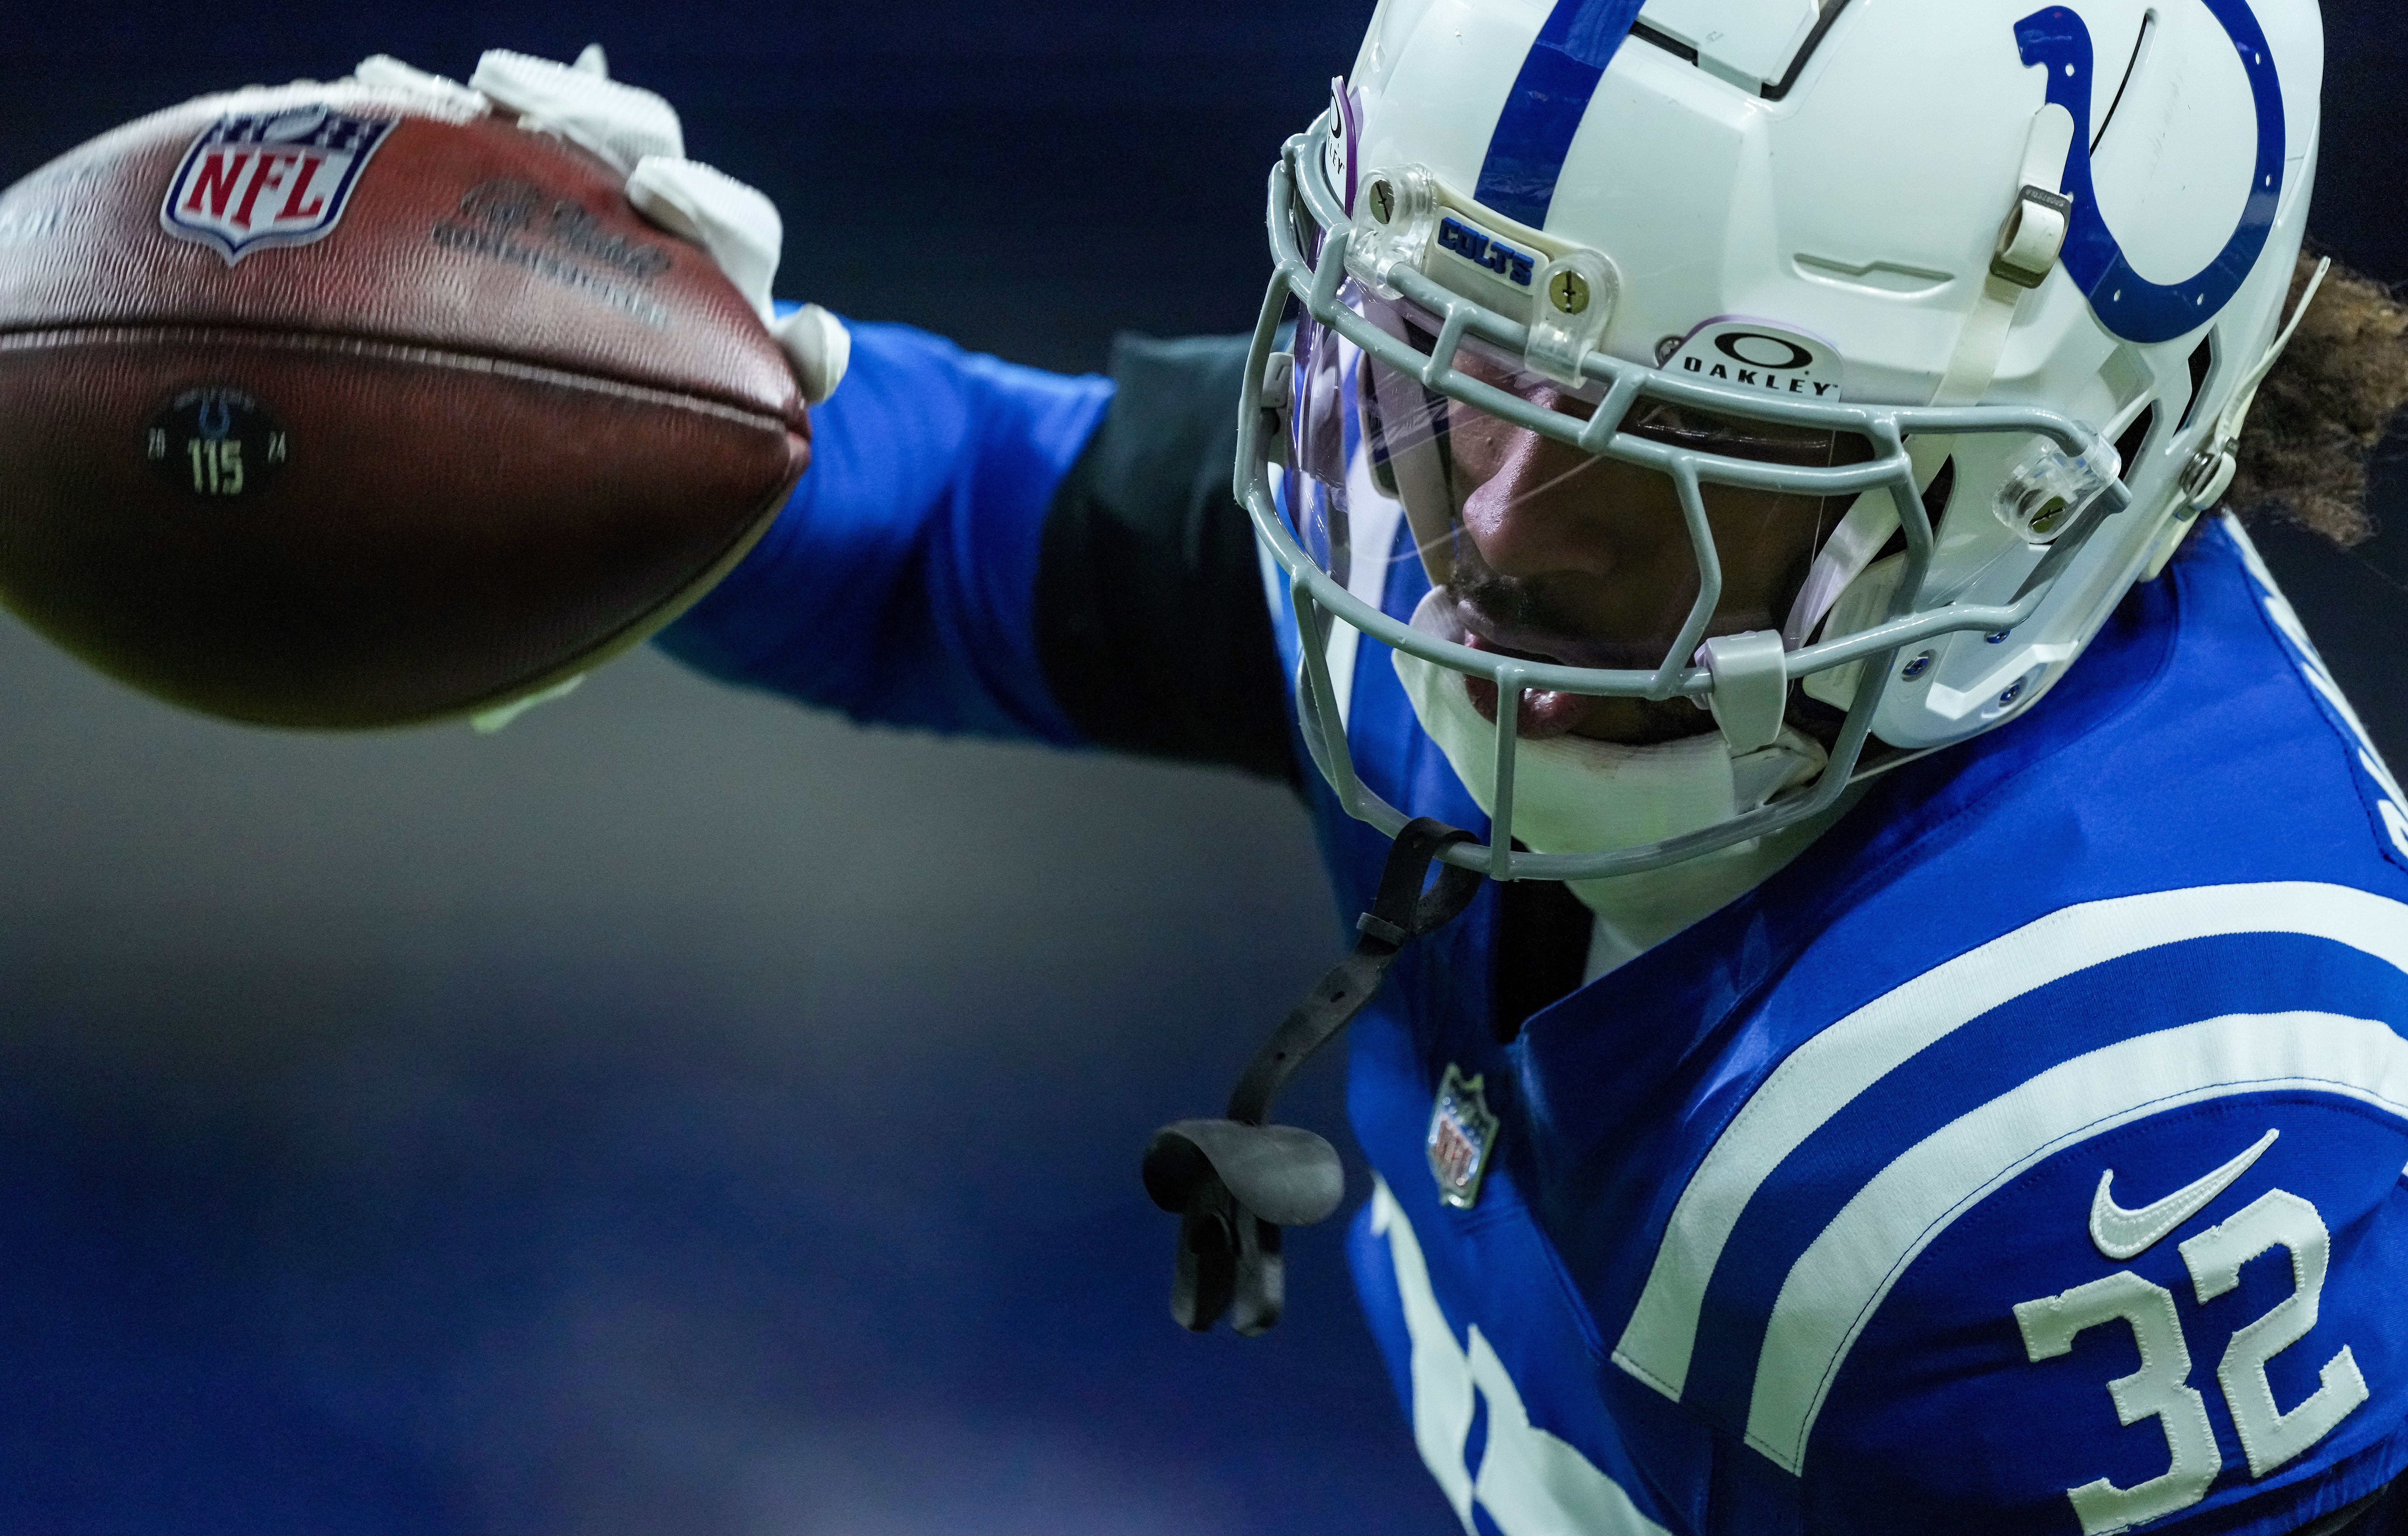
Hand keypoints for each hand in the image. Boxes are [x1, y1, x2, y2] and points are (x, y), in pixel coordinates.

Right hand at [354, 46, 850, 404]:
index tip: (655, 193)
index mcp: (726, 271)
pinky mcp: (513, 198)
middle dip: (584, 113)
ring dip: (491, 98)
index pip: (737, 220)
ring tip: (417, 80)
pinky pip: (468, 144)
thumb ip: (794, 369)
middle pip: (640, 139)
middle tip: (515, 94)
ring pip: (551, 130)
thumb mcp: (754, 410)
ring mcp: (582, 203)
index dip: (703, 200)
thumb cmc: (706, 422)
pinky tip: (365, 86)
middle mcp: (660, 219)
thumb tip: (819, 335)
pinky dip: (422, 113)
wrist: (656, 427)